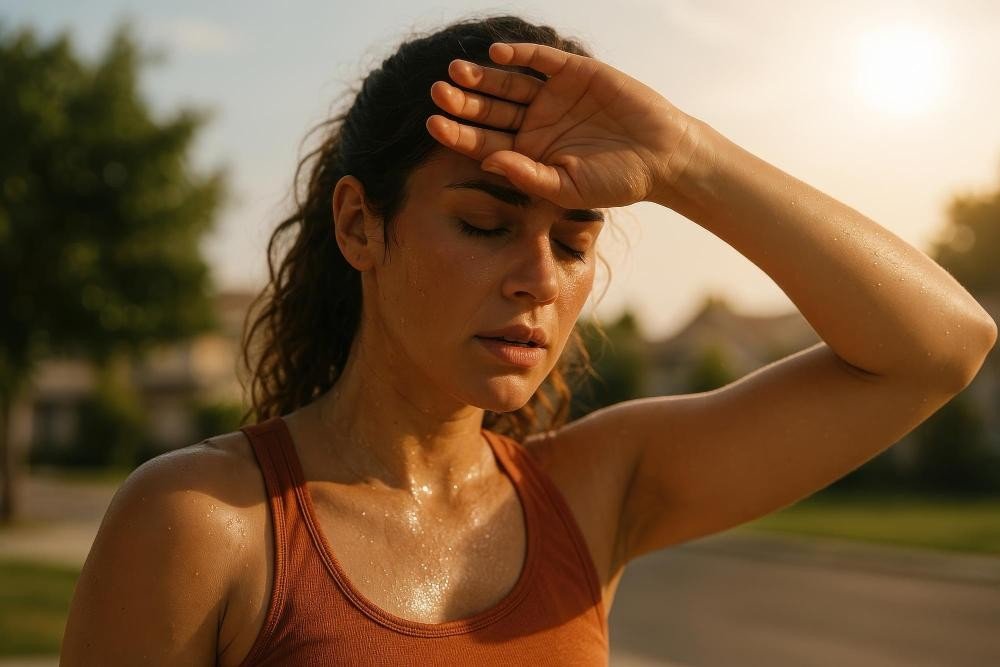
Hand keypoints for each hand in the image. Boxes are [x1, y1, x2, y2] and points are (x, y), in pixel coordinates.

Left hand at [426, 42, 693, 209]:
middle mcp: (534, 122)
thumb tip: (488, 162)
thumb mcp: (567, 187)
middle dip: (463, 102)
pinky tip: (497, 55)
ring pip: (508, 83)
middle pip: (489, 110)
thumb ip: (528, 175)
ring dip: (483, 78)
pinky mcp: (572, 73)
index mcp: (527, 153)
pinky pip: (540, 60)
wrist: (662, 156)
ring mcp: (552, 96)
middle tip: (438, 93)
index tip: (433, 125)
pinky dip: (520, 55)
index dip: (458, 133)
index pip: (483, 142)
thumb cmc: (615, 181)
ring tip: (457, 72)